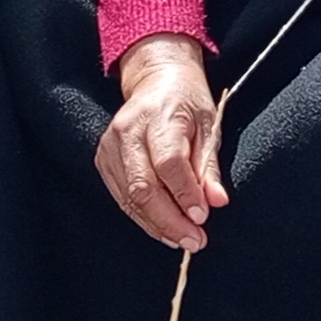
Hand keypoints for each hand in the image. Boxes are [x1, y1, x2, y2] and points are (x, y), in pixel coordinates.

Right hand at [93, 34, 225, 250]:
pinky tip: (164, 229)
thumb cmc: (187, 101)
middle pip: (144, 186)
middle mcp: (128, 131)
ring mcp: (110, 146)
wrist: (155, 79)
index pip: (168, 163)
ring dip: (158, 225)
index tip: (202, 218)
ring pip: (130, 197)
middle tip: (195, 241)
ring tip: (183, 240)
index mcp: (158, 116)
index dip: (185, 194)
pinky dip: (143, 217)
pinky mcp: (103, 159)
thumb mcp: (209, 126)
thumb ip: (209, 167)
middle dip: (170, 220)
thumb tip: (216, 202)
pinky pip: (122, 197)